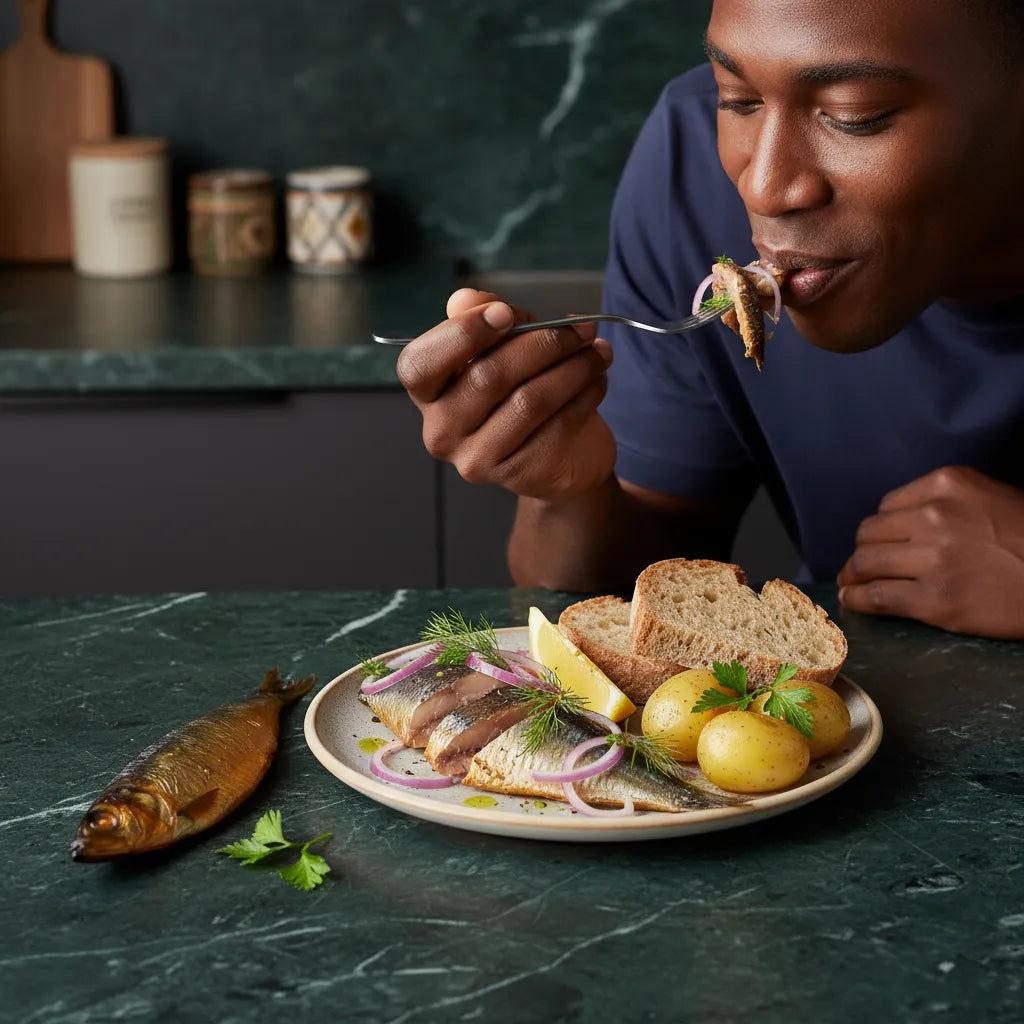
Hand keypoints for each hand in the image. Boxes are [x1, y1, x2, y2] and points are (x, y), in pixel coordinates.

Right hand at [396, 288, 616, 500]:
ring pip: (529, 401)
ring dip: (573, 368)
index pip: (419, 365)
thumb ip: (485, 318)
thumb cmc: (523, 393)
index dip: (462, 334)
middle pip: (487, 376)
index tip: (506, 312)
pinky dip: (585, 395)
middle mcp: (442, 431)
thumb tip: (465, 299)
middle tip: (580, 328)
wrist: (562, 458)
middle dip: (543, 342)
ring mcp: (478, 459)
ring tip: (598, 351)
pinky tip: (598, 380)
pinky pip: (557, 425)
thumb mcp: (505, 349)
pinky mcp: (518, 476)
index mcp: (428, 394)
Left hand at [837, 466, 1023, 637]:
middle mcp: (934, 516)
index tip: (881, 541)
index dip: (882, 528)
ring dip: (853, 576)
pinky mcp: (936, 600)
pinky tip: (853, 600)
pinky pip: (877, 597)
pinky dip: (858, 600)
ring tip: (852, 583)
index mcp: (947, 484)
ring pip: (866, 564)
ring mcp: (933, 559)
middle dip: (863, 551)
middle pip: (870, 533)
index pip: (888, 506)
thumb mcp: (991, 498)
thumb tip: (899, 523)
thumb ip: (945, 502)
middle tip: (860, 565)